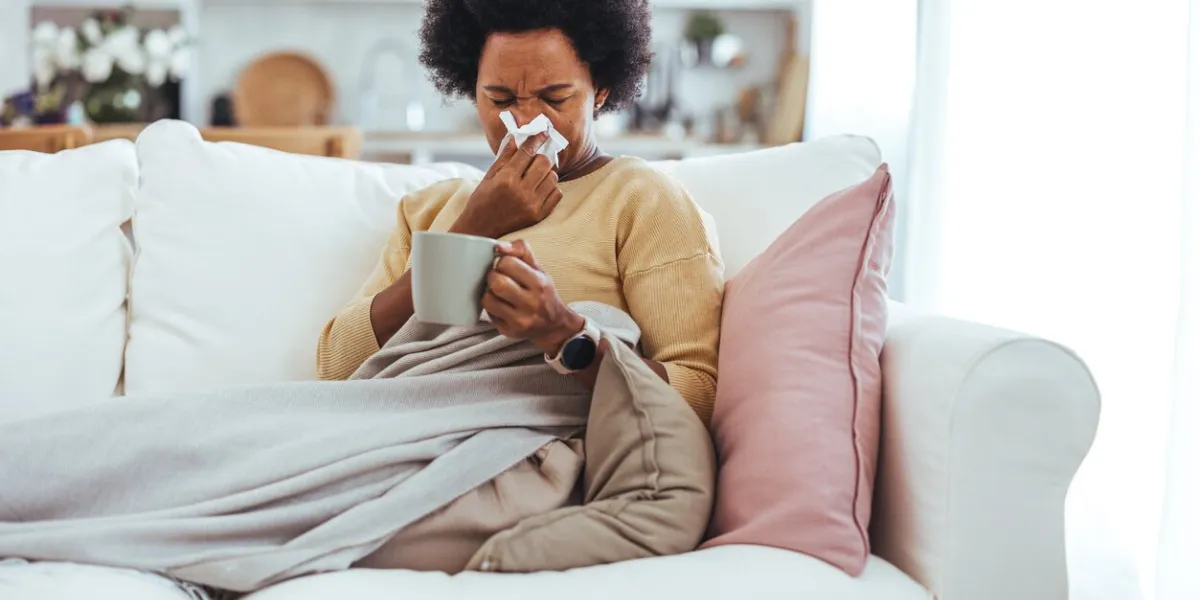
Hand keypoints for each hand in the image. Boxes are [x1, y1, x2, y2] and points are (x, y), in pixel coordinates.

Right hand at [451, 134, 562, 239]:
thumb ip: (504, 157)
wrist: (481, 229)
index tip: (542, 133)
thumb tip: (516, 138)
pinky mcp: (539, 215)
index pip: (526, 152)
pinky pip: (556, 194)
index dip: (535, 139)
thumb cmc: (482, 200)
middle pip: (544, 163)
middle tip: (535, 159)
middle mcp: (521, 192)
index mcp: (506, 179)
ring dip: (546, 173)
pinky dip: (551, 188)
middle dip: (540, 157)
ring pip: (553, 178)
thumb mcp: (489, 176)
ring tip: (536, 176)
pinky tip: (541, 188)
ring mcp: (532, 205)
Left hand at [483, 240, 583, 354]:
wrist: (554, 325)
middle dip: (493, 276)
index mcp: (539, 283)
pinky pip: (488, 314)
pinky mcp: (509, 331)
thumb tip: (499, 246)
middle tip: (498, 278)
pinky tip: (501, 305)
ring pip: (488, 300)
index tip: (507, 267)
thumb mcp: (539, 268)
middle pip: (497, 282)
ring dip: (489, 293)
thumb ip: (521, 251)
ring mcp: (520, 320)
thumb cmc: (543, 292)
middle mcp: (531, 303)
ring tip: (498, 292)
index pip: (508, 263)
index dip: (503, 262)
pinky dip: (491, 307)